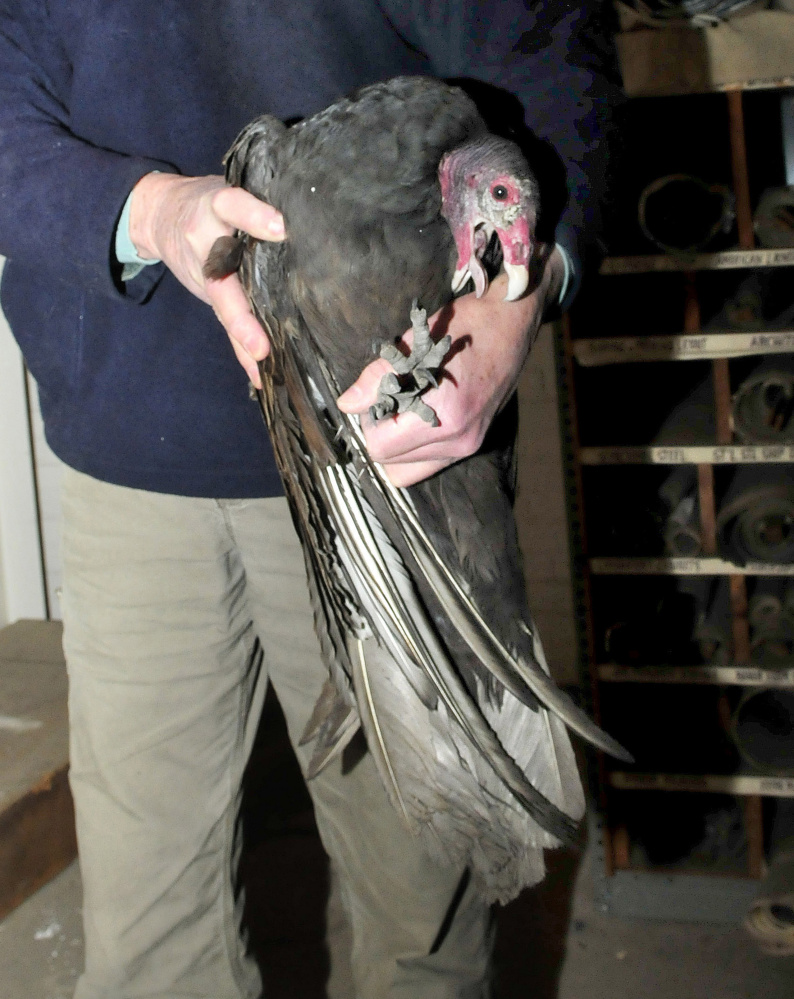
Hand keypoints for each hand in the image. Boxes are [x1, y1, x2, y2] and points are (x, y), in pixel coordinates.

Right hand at [128, 172, 284, 385]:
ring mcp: (206, 273)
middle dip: (242, 314)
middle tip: (261, 341)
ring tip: (262, 360)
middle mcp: (205, 242)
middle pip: (223, 281)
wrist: (162, 215)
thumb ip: (262, 201)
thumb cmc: (212, 202)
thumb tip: (315, 212)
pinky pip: (227, 324)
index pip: (232, 205)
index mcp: (215, 206)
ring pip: (226, 309)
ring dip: (243, 337)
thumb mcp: (230, 188)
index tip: (281, 228)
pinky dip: (242, 351)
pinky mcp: (210, 295)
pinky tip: (259, 374)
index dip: (254, 216)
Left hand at [337, 247, 564, 486]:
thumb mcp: (415, 343)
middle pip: (392, 463)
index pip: (381, 448)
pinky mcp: (474, 444)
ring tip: (403, 411)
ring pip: (409, 470)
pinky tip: (418, 417)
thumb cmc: (465, 326)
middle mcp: (458, 439)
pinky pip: (431, 464)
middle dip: (381, 436)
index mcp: (444, 415)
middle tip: (388, 403)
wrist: (512, 323)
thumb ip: (377, 378)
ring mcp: (468, 446)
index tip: (377, 398)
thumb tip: (347, 404)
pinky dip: (416, 447)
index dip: (369, 423)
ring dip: (398, 446)